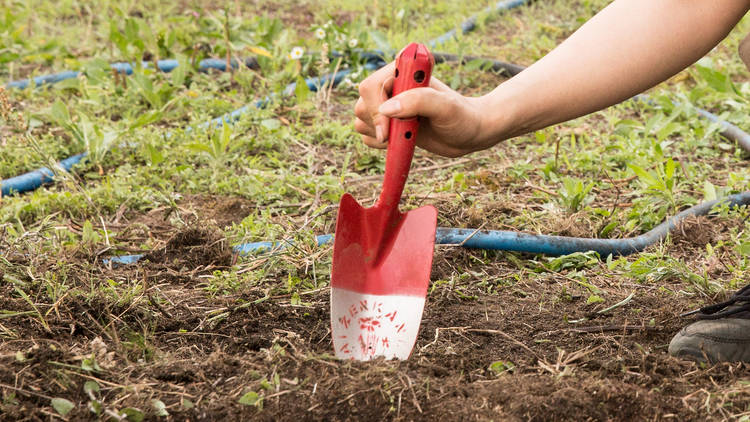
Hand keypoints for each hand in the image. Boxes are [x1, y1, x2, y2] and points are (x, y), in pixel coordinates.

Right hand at [353, 61, 491, 157]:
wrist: (469, 133)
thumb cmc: (462, 116)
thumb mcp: (445, 107)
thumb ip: (418, 101)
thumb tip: (386, 109)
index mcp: (403, 72)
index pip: (371, 86)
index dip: (375, 108)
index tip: (388, 129)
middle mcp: (391, 87)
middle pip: (362, 105)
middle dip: (377, 125)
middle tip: (397, 137)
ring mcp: (389, 106)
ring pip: (361, 121)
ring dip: (378, 134)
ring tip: (406, 135)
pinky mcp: (388, 124)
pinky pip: (366, 136)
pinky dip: (378, 144)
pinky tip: (400, 142)